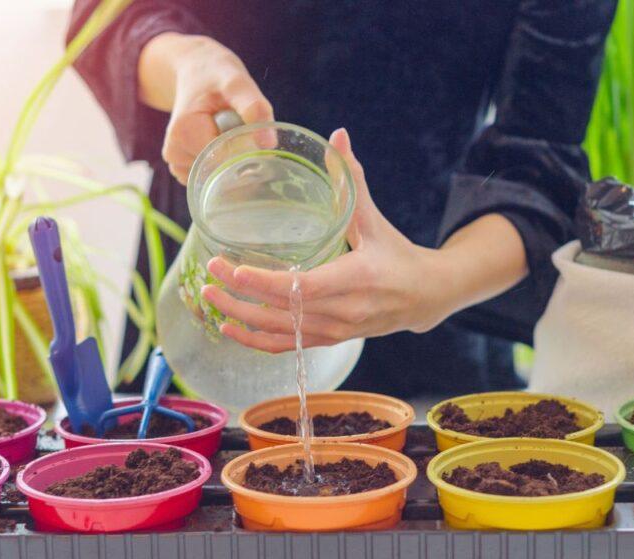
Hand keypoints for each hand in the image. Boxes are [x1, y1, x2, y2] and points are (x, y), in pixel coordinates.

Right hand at [138, 33, 272, 182]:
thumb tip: (269, 143)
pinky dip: (221, 162)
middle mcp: (174, 152)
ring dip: (230, 158)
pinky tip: (218, 140)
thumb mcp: (237, 83)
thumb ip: (253, 109)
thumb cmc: (216, 75)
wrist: (196, 71)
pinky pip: (211, 177)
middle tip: (237, 125)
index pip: (224, 162)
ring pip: (217, 177)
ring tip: (224, 128)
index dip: (244, 151)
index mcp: (183, 134)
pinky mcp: (182, 167)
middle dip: (237, 156)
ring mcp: (176, 163)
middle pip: (220, 172)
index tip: (247, 129)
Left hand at [200, 128, 455, 352]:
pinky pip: (287, 347)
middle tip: (209, 276)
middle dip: (241, 297)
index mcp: (357, 278)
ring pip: (281, 334)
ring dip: (241, 320)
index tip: (234, 270)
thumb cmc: (397, 253)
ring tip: (210, 298)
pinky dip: (256, 341)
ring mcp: (336, 330)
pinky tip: (230, 328)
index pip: (305, 288)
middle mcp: (345, 311)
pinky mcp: (329, 340)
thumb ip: (351, 180)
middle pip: (284, 312)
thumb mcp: (375, 219)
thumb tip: (337, 136)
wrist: (425, 297)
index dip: (266, 283)